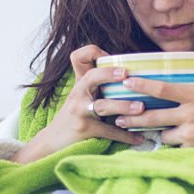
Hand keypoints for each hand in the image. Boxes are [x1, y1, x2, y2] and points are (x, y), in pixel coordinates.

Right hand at [13, 45, 145, 163]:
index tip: (112, 57)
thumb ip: (96, 85)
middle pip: (92, 76)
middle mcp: (79, 93)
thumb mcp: (80, 97)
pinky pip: (109, 131)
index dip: (93, 51)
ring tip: (141, 108)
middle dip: (109, 73)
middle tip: (127, 75)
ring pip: (104, 105)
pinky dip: (126, 136)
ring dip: (124, 106)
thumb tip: (128, 77)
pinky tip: (140, 138)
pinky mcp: (84, 129)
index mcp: (81, 83)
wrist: (53, 142)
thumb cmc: (73, 117)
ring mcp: (80, 111)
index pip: (78, 57)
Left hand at [112, 58, 193, 193]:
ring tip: (142, 134)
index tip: (127, 83)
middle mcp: (190, 113)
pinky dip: (171, 148)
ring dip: (155, 135)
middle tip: (118, 118)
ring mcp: (189, 132)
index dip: (142, 85)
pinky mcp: (192, 149)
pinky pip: (174, 148)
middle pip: (153, 115)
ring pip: (162, 134)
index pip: (163, 88)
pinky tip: (165, 149)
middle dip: (133, 117)